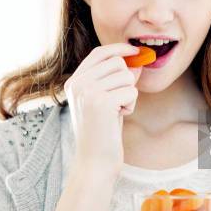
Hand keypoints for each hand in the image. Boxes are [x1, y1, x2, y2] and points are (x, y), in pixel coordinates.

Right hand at [64, 43, 141, 174]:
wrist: (94, 162)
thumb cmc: (103, 132)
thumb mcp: (106, 100)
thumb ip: (116, 79)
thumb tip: (136, 61)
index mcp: (74, 82)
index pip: (99, 53)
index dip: (119, 48)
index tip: (135, 51)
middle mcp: (77, 83)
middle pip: (117, 63)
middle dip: (126, 81)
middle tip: (118, 102)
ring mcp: (87, 92)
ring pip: (127, 76)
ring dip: (129, 95)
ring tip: (116, 111)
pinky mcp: (101, 102)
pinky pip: (131, 91)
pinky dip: (131, 105)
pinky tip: (118, 118)